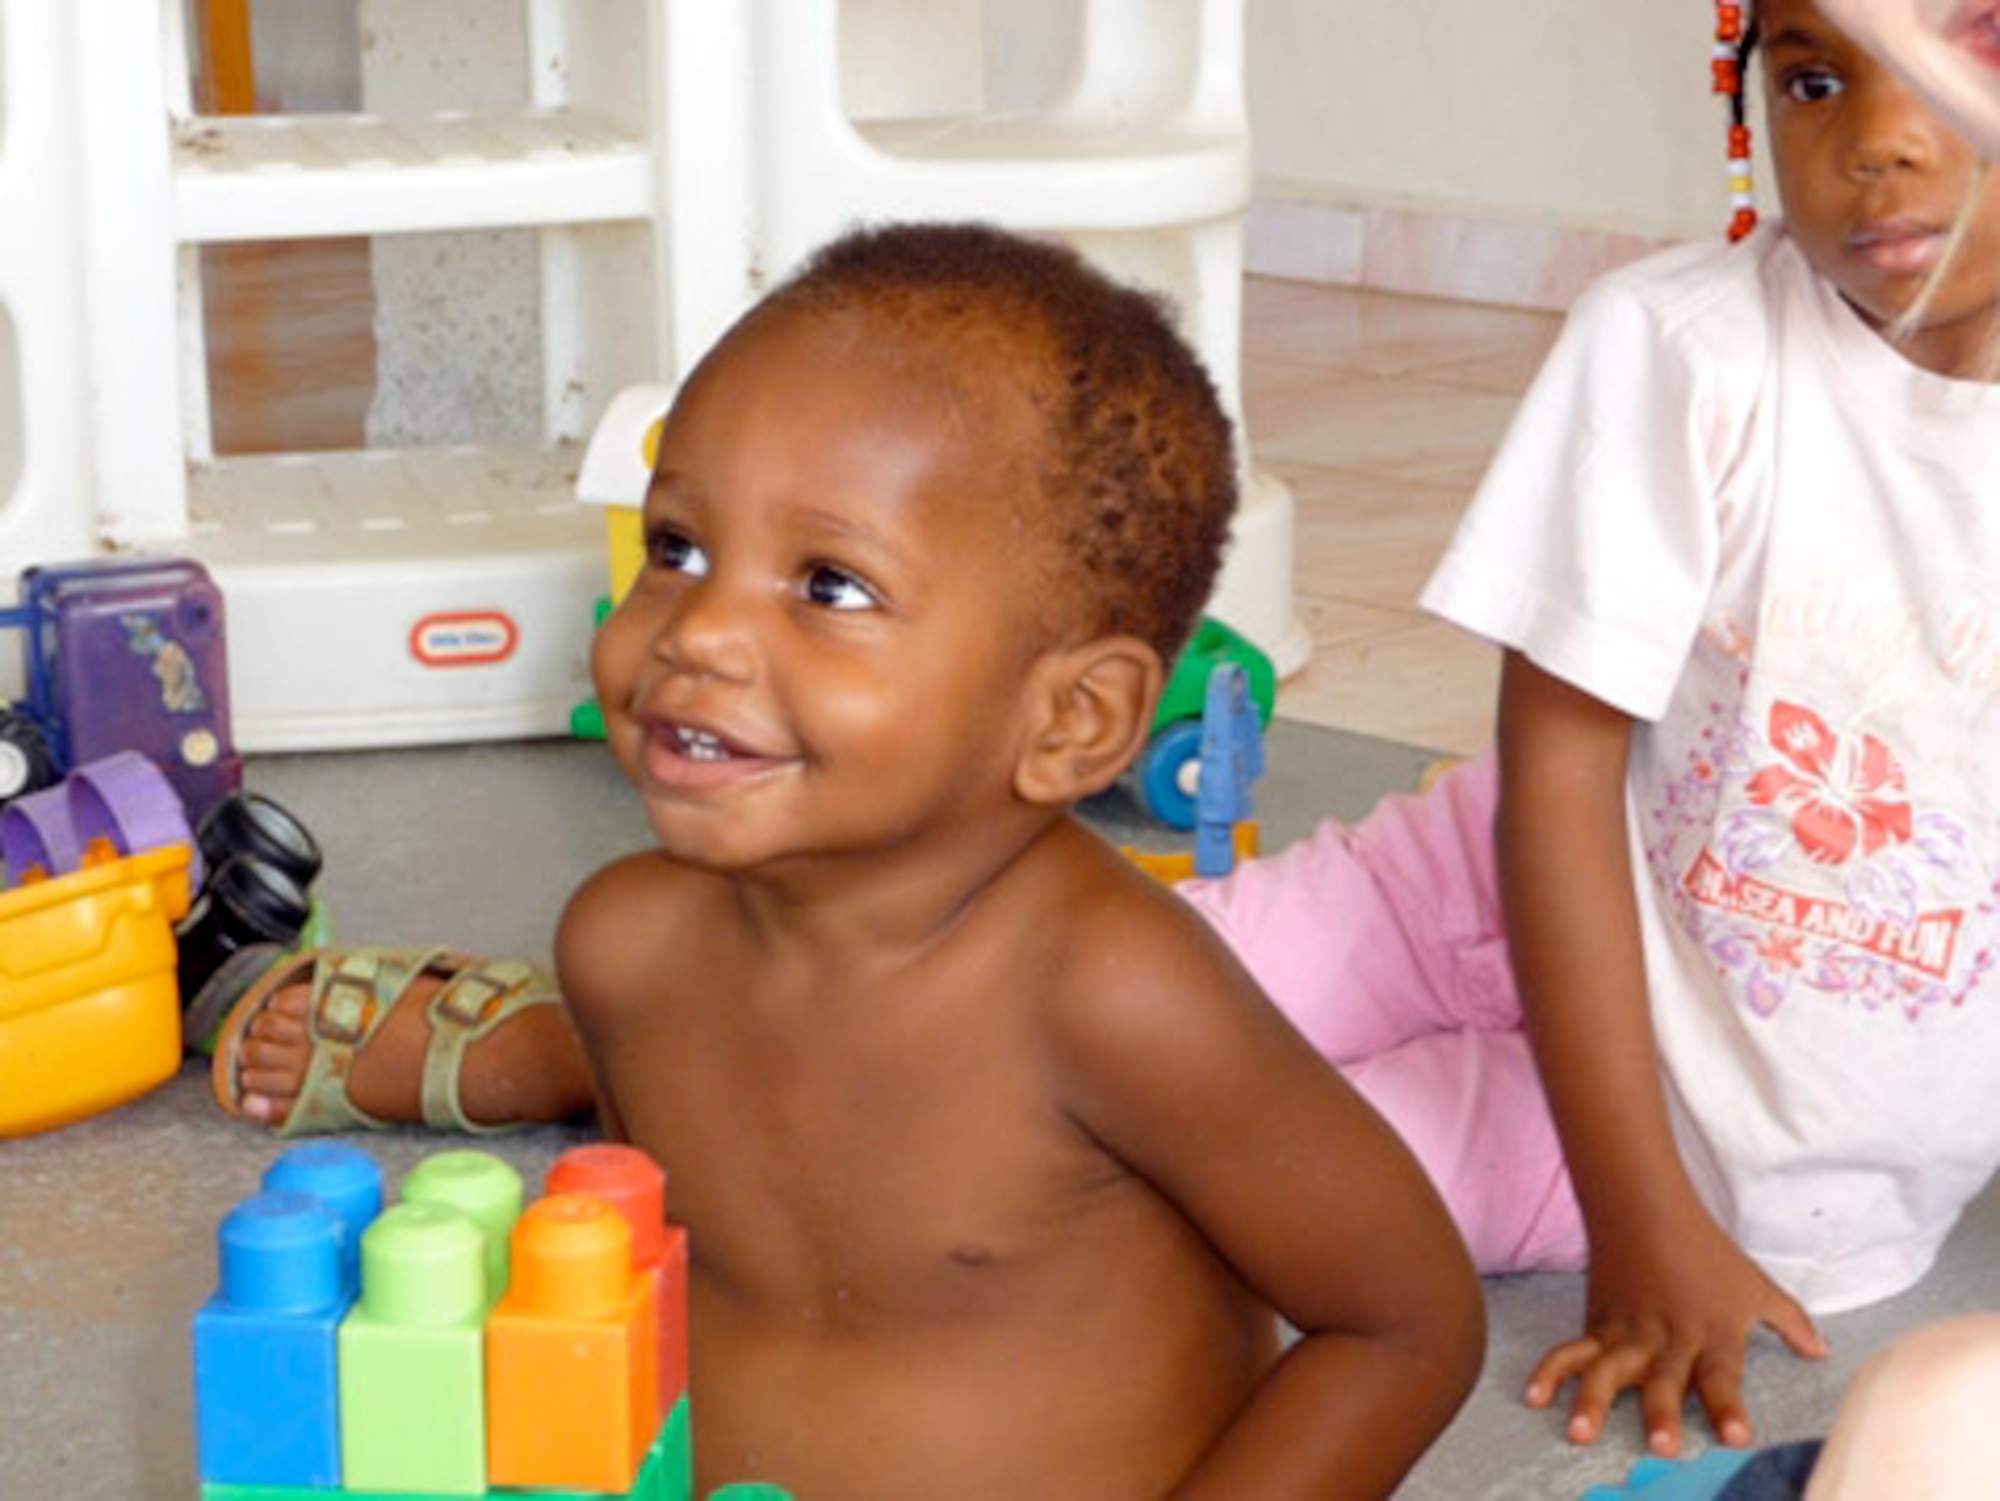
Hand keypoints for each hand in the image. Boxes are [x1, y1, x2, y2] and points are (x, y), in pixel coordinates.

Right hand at [1524, 1203, 1826, 1456]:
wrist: (1647, 1209)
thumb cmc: (1708, 1252)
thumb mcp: (1757, 1286)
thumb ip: (1790, 1322)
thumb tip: (1821, 1352)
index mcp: (1712, 1334)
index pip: (1722, 1378)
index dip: (1727, 1407)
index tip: (1735, 1437)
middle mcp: (1669, 1340)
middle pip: (1664, 1380)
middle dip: (1660, 1413)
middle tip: (1659, 1447)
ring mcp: (1628, 1333)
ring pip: (1610, 1370)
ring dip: (1594, 1401)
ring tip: (1580, 1432)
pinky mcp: (1597, 1324)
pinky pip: (1572, 1351)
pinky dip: (1551, 1373)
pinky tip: (1535, 1397)